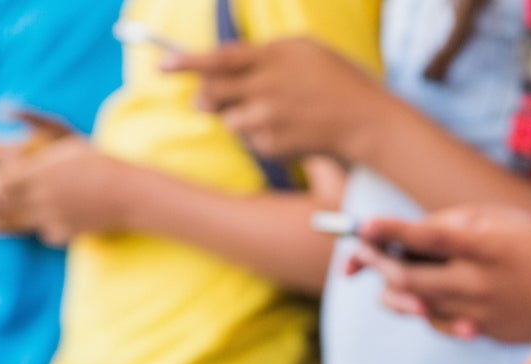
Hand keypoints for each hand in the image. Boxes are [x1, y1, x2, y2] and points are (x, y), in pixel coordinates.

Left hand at [0, 136, 138, 245]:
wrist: (128, 194)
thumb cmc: (98, 161)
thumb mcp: (64, 136)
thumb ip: (31, 125)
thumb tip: (0, 108)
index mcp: (39, 172)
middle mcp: (40, 197)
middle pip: (0, 204)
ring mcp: (50, 217)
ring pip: (14, 222)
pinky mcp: (62, 234)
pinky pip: (42, 231)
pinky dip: (39, 226)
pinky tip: (46, 220)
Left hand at [168, 38, 387, 162]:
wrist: (368, 122)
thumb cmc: (338, 81)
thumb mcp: (304, 51)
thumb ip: (263, 52)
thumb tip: (221, 61)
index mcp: (274, 56)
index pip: (219, 58)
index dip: (187, 62)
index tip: (162, 66)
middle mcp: (268, 86)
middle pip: (213, 93)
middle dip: (204, 98)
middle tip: (204, 100)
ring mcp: (271, 117)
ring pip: (229, 121)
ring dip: (239, 119)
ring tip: (269, 116)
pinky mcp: (275, 144)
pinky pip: (252, 141)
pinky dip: (262, 137)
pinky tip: (289, 132)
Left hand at [350, 208, 530, 342]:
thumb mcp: (511, 222)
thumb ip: (462, 224)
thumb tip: (414, 233)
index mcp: (491, 247)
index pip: (430, 239)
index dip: (391, 231)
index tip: (362, 224)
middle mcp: (481, 284)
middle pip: (408, 279)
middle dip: (375, 262)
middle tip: (359, 249)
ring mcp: (479, 314)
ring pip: (414, 305)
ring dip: (391, 287)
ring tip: (384, 269)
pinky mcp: (481, 333)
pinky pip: (436, 321)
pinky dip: (420, 306)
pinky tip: (420, 293)